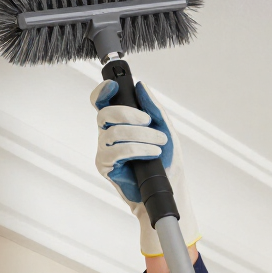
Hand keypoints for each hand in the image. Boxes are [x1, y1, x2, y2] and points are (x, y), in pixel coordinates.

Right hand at [91, 79, 200, 256]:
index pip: (102, 102)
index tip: (114, 85)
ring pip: (114, 132)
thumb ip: (153, 107)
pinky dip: (137, 149)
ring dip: (141, 135)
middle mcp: (107, 134)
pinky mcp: (105, 166)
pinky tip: (151, 154)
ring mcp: (104, 150)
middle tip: (149, 122)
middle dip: (130, 114)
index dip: (103, 91)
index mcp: (119, 122)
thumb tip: (141, 86)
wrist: (169, 186)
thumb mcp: (165, 127)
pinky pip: (116, 150)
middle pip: (105, 113)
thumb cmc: (167, 159)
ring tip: (158, 143)